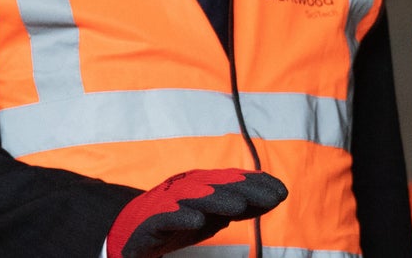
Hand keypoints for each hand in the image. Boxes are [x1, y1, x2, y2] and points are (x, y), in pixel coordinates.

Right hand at [107, 168, 287, 257]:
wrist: (130, 231)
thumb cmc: (177, 220)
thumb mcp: (213, 214)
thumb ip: (240, 206)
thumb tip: (273, 198)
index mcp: (203, 185)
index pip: (234, 181)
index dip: (257, 185)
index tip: (282, 192)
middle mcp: (187, 188)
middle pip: (220, 187)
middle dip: (246, 191)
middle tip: (271, 198)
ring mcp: (169, 203)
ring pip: (196, 199)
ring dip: (218, 201)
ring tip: (240, 208)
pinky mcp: (151, 221)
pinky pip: (167, 217)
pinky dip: (182, 217)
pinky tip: (197, 221)